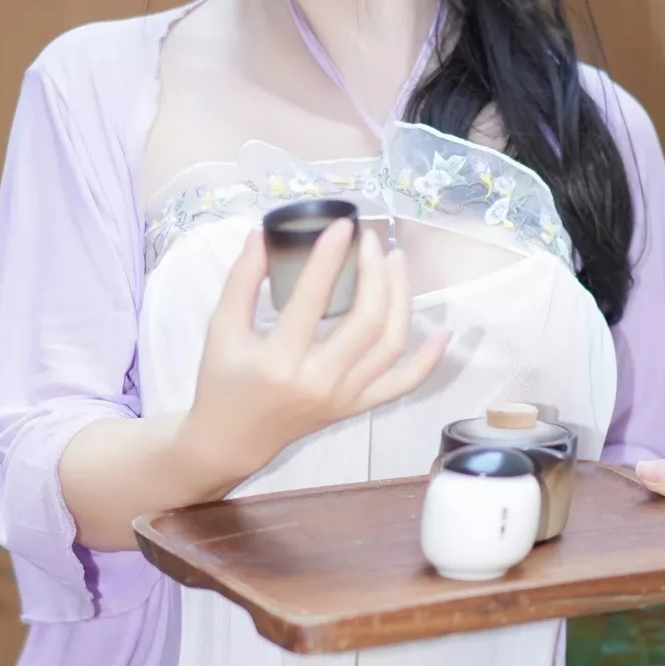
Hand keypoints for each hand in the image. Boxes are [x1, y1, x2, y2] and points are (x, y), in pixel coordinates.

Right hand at [185, 218, 450, 480]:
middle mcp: (319, 381)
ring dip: (401, 299)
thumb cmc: (223, 381)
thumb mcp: (221, 329)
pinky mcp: (356, 407)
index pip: (312, 299)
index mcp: (280, 360)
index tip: (343, 226)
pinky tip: (443, 333)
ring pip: (391, 345)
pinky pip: (402, 385)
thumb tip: (262, 234)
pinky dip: (428, 361)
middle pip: (366, 320)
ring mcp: (343, 397)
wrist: (233, 439)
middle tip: (372, 241)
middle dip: (376, 273)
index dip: (330, 257)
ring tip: (396, 263)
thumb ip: (241, 281)